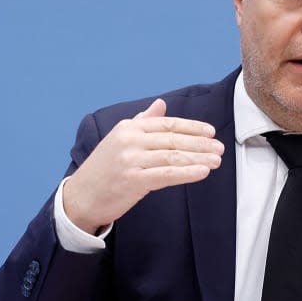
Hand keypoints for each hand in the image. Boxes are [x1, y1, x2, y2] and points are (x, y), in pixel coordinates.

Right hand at [63, 98, 224, 234]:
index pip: (167, 124)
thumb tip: (161, 104)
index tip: (210, 132)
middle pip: (173, 140)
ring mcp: (131, 160)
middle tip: (220, 148)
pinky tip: (202, 172)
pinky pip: (167, 174)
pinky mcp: (133, 180)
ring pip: (173, 156)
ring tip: (216, 161)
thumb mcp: (120, 138)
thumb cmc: (104, 169)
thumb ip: (143, 121)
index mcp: (128, 128)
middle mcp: (130, 140)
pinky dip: (187, 173)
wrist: (82, 196)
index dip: (191, 127)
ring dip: (198, 158)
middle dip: (200, 144)